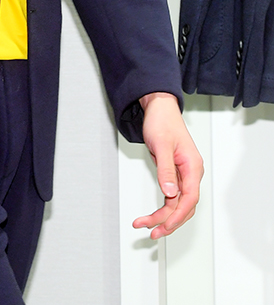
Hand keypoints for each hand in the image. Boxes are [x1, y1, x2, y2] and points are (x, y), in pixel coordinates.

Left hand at [132, 92, 202, 238]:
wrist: (159, 108)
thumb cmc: (162, 122)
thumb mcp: (162, 145)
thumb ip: (166, 170)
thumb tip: (170, 193)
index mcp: (192, 167)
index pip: (189, 198)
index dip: (178, 215)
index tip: (165, 226)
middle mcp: (191, 173)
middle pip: (184, 205)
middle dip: (169, 221)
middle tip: (152, 231)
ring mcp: (183, 174)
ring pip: (178, 204)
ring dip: (164, 217)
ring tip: (147, 226)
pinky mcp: (175, 174)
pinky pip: (172, 197)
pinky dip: (163, 207)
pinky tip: (154, 215)